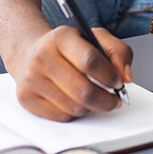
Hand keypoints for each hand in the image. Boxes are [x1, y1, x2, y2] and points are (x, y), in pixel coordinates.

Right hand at [9, 26, 133, 121]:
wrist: (30, 53)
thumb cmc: (67, 47)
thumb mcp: (95, 38)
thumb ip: (118, 52)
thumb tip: (126, 76)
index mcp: (61, 37)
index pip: (90, 60)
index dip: (109, 76)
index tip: (118, 82)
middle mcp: (42, 56)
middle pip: (83, 91)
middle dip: (106, 100)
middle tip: (115, 100)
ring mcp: (31, 78)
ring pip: (74, 107)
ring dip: (91, 107)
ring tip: (94, 97)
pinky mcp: (26, 98)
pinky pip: (61, 116)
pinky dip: (74, 113)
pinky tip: (75, 101)